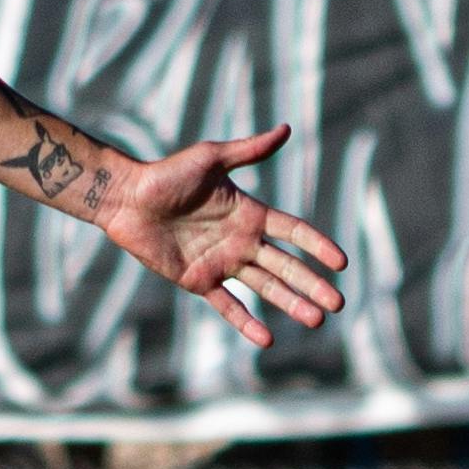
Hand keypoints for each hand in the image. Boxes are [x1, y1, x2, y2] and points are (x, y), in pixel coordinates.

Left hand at [91, 124, 347, 350]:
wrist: (127, 199)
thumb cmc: (166, 174)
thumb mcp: (211, 159)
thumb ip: (249, 150)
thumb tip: (287, 129)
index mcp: (251, 213)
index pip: (294, 232)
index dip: (318, 246)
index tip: (341, 263)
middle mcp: (242, 241)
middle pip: (286, 266)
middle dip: (312, 284)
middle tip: (338, 304)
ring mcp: (222, 263)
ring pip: (265, 288)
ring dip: (291, 304)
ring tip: (316, 321)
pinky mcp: (199, 281)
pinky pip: (227, 305)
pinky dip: (246, 322)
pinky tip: (266, 339)